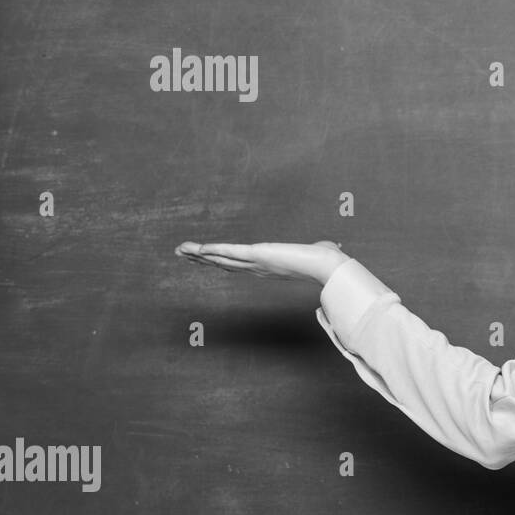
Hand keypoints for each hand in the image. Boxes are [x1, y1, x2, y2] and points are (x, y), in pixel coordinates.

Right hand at [174, 240, 350, 286]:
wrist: (330, 267)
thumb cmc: (328, 261)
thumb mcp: (320, 250)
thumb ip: (321, 247)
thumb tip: (334, 246)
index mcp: (269, 266)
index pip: (239, 264)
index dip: (220, 261)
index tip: (205, 258)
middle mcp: (259, 267)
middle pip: (224, 263)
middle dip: (203, 259)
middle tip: (183, 253)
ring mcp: (257, 263)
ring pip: (222, 259)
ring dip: (200, 254)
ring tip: (181, 250)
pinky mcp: (258, 255)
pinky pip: (230, 252)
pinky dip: (213, 250)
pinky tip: (197, 248)